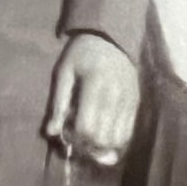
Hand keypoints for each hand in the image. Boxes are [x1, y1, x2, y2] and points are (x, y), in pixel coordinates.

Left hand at [45, 33, 138, 163]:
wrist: (111, 38)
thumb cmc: (82, 54)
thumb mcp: (64, 72)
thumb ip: (58, 103)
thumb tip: (51, 132)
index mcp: (95, 86)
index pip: (86, 127)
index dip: (73, 137)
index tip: (66, 131)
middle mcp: (116, 96)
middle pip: (102, 138)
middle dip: (86, 146)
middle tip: (76, 138)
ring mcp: (129, 101)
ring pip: (118, 140)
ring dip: (102, 147)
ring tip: (90, 138)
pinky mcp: (136, 104)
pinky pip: (128, 133)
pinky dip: (115, 141)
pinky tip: (103, 133)